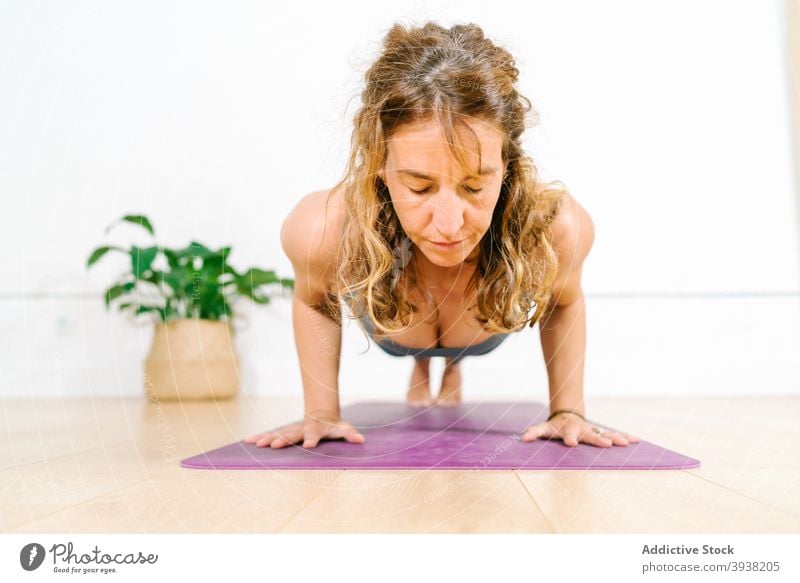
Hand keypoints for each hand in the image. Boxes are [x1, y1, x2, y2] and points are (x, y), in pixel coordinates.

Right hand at [244, 411, 365, 448]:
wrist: (322, 415)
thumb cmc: (334, 426)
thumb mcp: (344, 429)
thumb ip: (350, 434)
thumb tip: (361, 440)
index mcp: (316, 428)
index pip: (314, 434)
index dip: (312, 439)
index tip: (309, 446)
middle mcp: (302, 428)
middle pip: (292, 433)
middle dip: (283, 439)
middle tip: (275, 445)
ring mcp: (292, 430)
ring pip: (279, 433)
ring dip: (268, 438)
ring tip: (257, 444)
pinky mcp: (285, 433)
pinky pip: (271, 435)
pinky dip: (261, 437)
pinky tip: (248, 441)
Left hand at [521, 411, 639, 447]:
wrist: (567, 415)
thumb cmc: (555, 426)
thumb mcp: (544, 429)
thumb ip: (534, 432)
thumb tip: (523, 439)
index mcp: (569, 430)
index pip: (568, 434)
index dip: (569, 438)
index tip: (571, 444)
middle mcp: (583, 430)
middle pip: (590, 435)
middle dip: (598, 439)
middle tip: (606, 444)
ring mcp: (593, 431)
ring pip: (606, 434)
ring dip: (615, 438)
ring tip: (625, 443)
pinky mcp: (601, 433)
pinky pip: (615, 435)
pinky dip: (625, 437)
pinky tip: (636, 440)